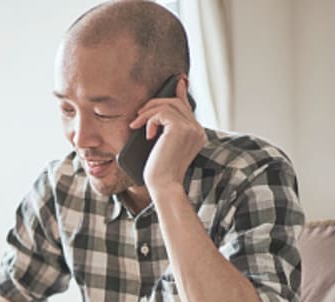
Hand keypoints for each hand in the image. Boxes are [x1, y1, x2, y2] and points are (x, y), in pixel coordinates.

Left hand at [129, 77, 205, 193]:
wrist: (163, 186)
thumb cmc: (160, 172)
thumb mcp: (162, 146)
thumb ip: (164, 129)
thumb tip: (155, 111)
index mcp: (197, 134)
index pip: (187, 107)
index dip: (180, 93)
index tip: (176, 82)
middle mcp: (198, 130)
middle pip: (176, 102)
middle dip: (154, 104)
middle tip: (138, 115)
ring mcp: (192, 129)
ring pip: (168, 105)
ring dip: (147, 112)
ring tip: (136, 125)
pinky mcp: (181, 129)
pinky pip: (162, 113)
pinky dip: (149, 120)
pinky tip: (146, 134)